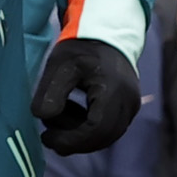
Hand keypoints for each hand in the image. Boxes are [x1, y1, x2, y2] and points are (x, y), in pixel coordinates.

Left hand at [31, 36, 141, 155]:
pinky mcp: (129, 109)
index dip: (70, 140)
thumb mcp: (59, 65)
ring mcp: (132, 107)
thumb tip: (44, 118)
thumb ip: (49, 92)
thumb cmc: (81, 48)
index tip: (46, 138)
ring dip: (80, 135)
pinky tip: (73, 113)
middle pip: (102, 137)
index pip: (96, 129)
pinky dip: (88, 130)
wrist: (105, 35)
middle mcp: (129, 102)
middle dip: (73, 141)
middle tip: (48, 133)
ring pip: (106, 137)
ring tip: (60, 115)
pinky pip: (109, 130)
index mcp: (113, 90)